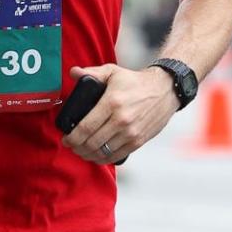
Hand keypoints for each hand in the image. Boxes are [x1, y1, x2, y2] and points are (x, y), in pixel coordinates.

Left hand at [61, 63, 175, 163]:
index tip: (66, 139)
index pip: (85, 127)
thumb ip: (92, 72)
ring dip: (88, 155)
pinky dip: (103, 159)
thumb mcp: (113, 72)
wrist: (165, 90)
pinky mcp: (138, 141)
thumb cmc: (136, 82)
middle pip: (91, 143)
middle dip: (77, 148)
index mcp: (112, 103)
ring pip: (102, 152)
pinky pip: (116, 156)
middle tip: (72, 146)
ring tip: (82, 151)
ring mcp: (131, 133)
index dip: (72, 138)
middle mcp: (121, 120)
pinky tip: (97, 155)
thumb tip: (73, 72)